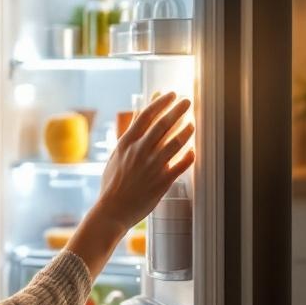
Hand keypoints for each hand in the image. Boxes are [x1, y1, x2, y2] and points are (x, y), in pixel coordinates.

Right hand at [95, 92, 194, 230]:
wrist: (112, 210)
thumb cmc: (113, 181)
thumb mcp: (118, 153)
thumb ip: (131, 132)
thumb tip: (140, 110)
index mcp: (127, 143)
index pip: (146, 115)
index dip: (161, 102)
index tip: (170, 94)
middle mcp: (140, 152)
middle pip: (163, 125)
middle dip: (177, 110)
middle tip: (187, 101)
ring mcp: (152, 166)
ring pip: (175, 143)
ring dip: (186, 130)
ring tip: (192, 122)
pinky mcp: (162, 181)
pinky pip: (181, 165)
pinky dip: (189, 156)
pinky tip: (193, 150)